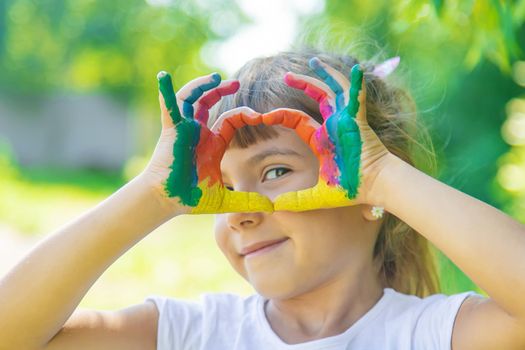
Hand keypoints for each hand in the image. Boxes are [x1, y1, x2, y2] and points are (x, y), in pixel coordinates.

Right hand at [141, 71, 272, 214]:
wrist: (168, 201)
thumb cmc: (191, 199)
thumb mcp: (225, 198)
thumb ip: (246, 201)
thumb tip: (270, 207)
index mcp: (211, 144)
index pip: (229, 120)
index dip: (244, 115)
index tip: (260, 116)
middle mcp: (198, 133)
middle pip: (208, 102)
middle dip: (221, 90)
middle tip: (237, 83)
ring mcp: (184, 129)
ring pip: (192, 98)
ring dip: (203, 85)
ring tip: (217, 77)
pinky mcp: (172, 129)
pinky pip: (169, 105)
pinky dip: (166, 90)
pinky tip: (164, 77)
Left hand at [270, 58, 391, 210]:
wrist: (375, 186)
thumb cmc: (351, 189)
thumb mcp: (318, 195)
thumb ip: (297, 199)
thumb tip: (275, 207)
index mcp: (322, 139)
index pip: (298, 120)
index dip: (281, 115)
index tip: (265, 114)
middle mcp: (333, 125)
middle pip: (317, 98)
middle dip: (303, 84)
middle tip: (285, 76)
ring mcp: (346, 120)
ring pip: (334, 90)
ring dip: (324, 75)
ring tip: (312, 61)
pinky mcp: (358, 121)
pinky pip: (358, 97)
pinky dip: (356, 83)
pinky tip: (355, 68)